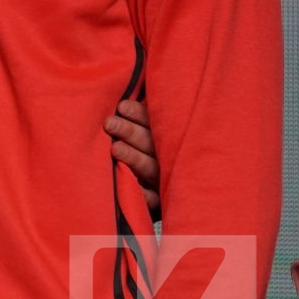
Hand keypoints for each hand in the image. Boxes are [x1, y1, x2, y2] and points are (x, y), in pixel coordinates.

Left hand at [105, 99, 160, 219]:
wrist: (190, 187)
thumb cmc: (149, 145)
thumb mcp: (151, 126)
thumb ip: (143, 113)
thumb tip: (122, 98)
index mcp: (165, 135)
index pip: (152, 121)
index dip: (138, 113)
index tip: (121, 106)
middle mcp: (166, 157)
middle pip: (149, 142)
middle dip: (129, 131)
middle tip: (109, 123)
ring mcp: (164, 178)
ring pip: (149, 167)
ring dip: (133, 158)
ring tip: (115, 148)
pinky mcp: (160, 200)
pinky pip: (151, 199)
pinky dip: (142, 194)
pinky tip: (128, 186)